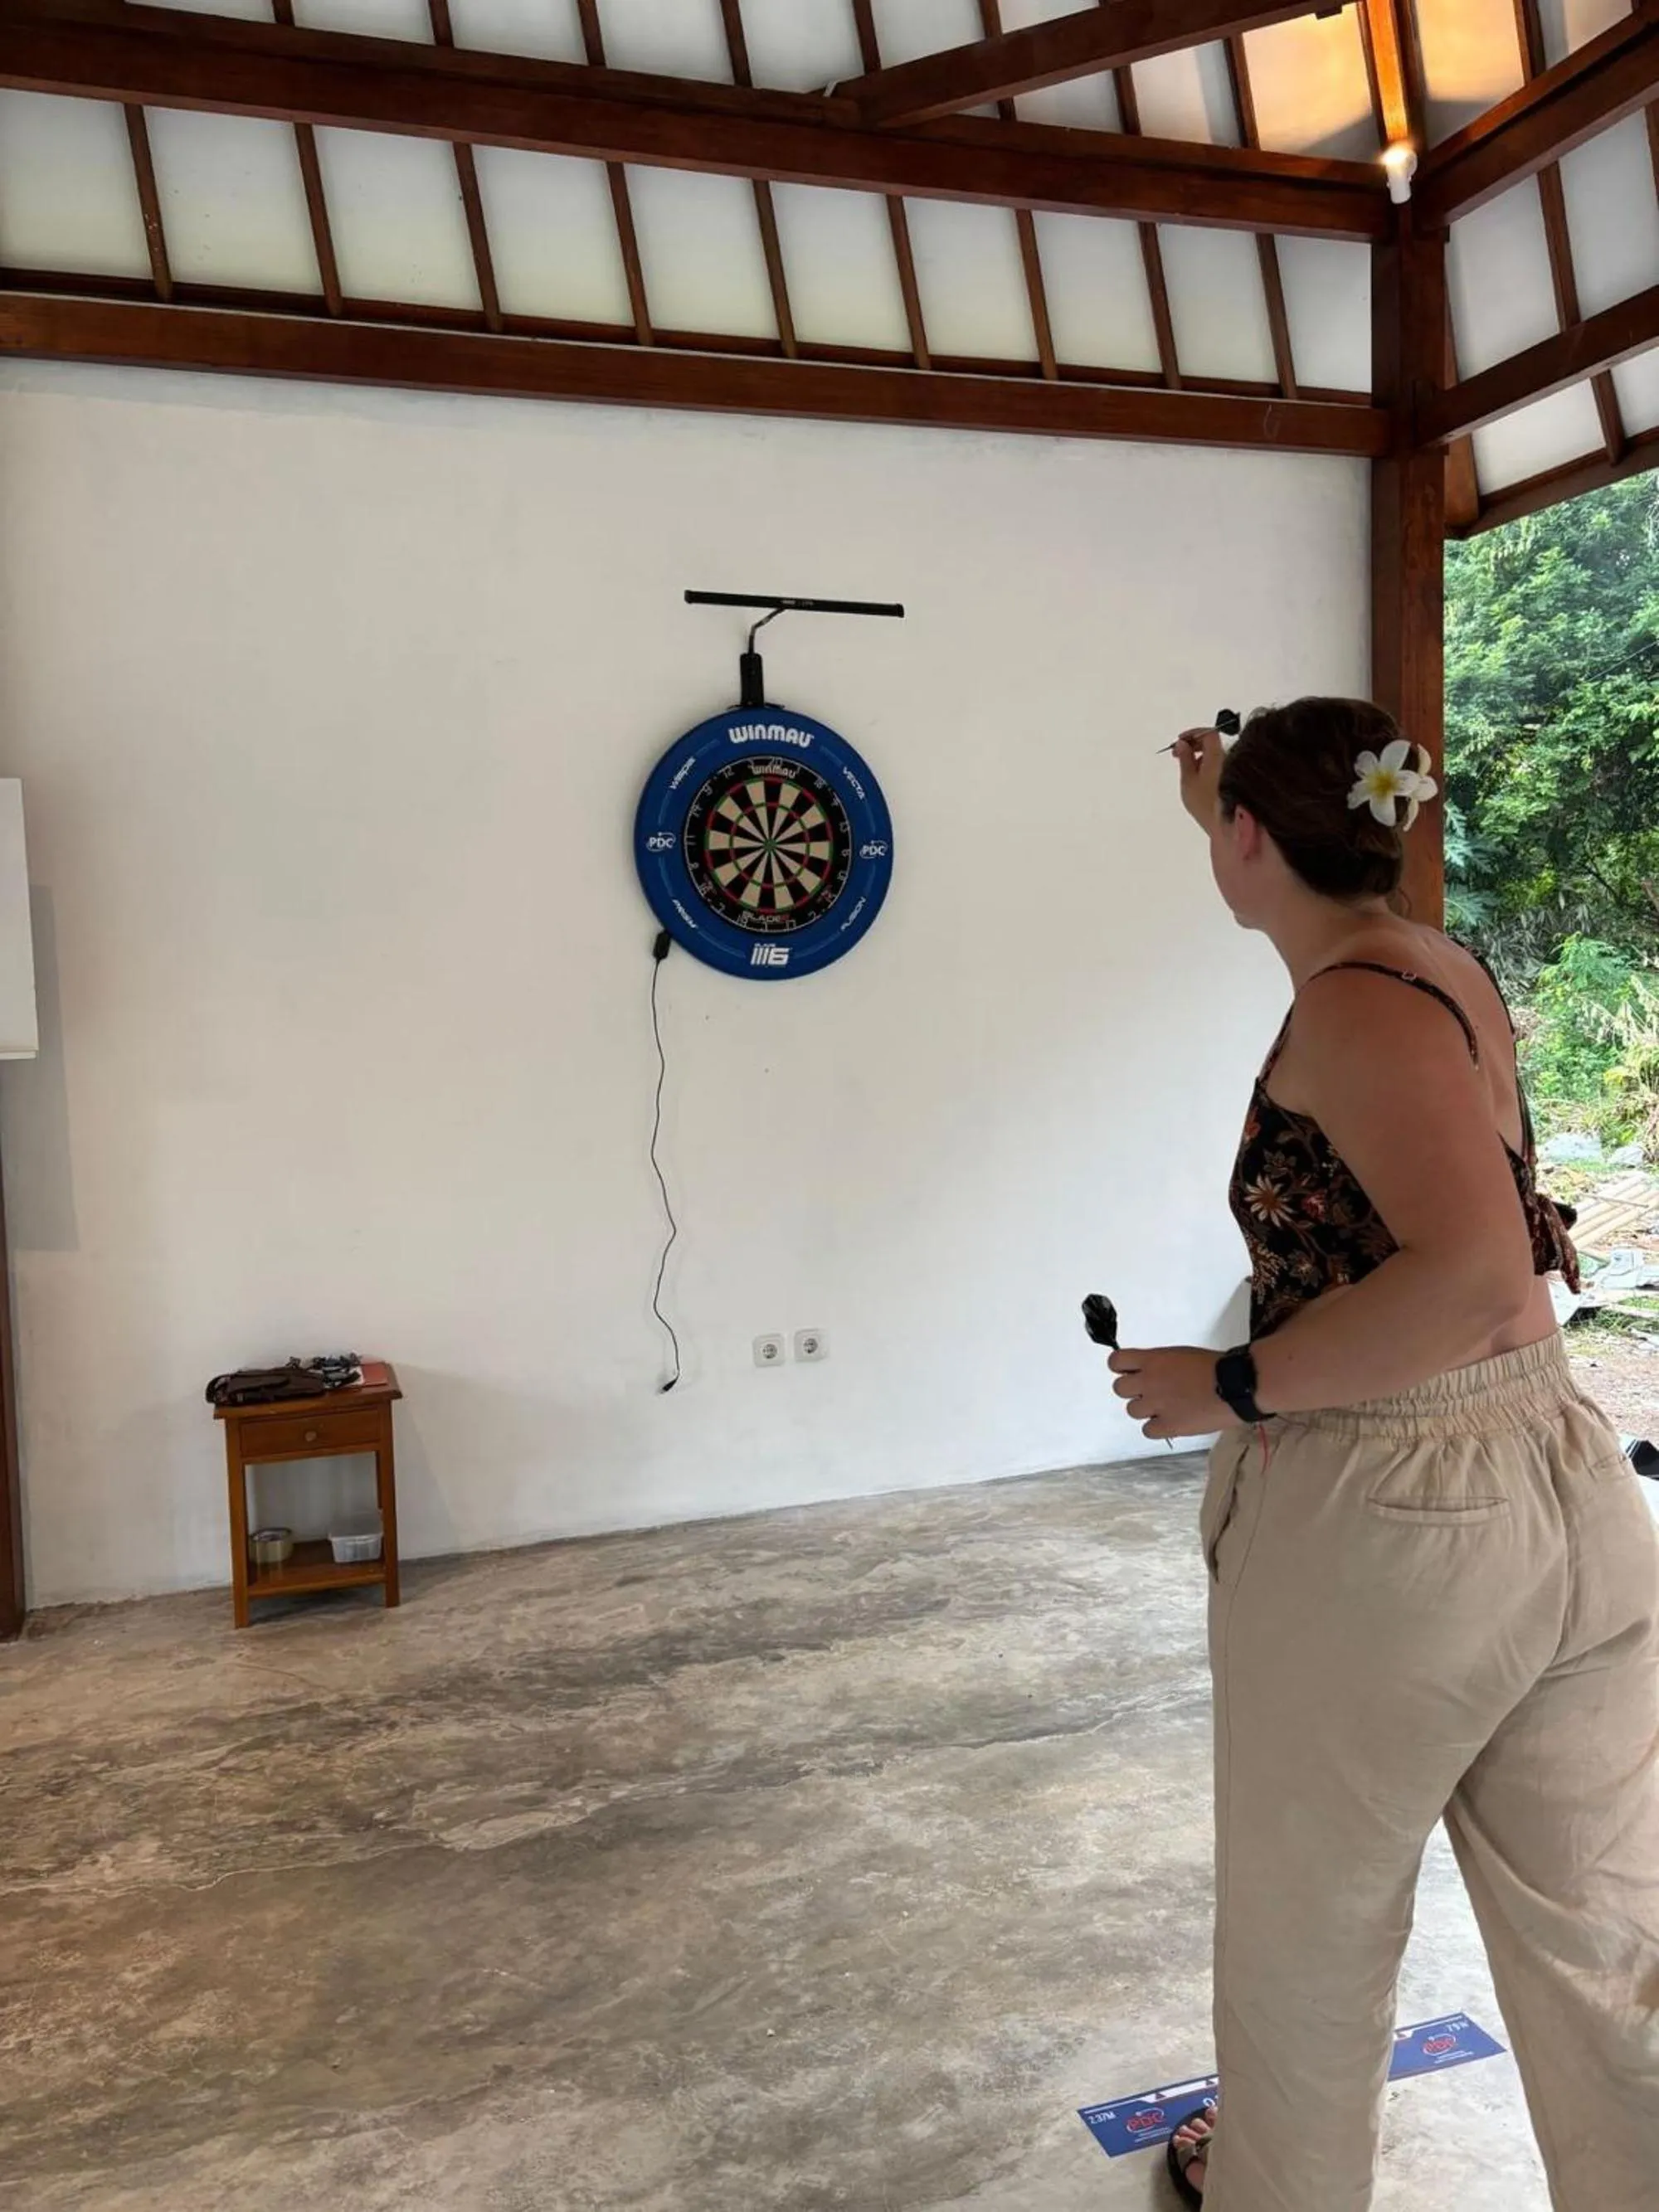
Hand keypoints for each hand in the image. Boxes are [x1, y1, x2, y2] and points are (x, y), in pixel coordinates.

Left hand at [1107, 1345, 1241, 1440]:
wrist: (1235, 1386)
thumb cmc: (1215, 1366)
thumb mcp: (1181, 1354)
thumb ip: (1160, 1363)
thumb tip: (1151, 1372)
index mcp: (1152, 1360)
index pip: (1116, 1361)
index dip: (1122, 1367)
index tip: (1130, 1371)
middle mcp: (1148, 1382)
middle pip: (1119, 1389)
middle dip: (1133, 1390)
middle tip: (1150, 1391)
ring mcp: (1156, 1405)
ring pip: (1132, 1411)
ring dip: (1145, 1409)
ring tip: (1165, 1407)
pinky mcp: (1167, 1426)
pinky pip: (1147, 1430)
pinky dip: (1156, 1427)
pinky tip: (1170, 1421)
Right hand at [1172, 727, 1224, 829]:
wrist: (1225, 826)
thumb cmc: (1205, 804)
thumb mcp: (1188, 780)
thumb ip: (1185, 759)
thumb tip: (1182, 744)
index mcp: (1217, 756)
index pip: (1209, 733)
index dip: (1194, 733)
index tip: (1180, 741)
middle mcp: (1227, 759)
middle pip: (1212, 742)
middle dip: (1194, 744)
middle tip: (1178, 754)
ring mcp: (1230, 769)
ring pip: (1214, 754)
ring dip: (1199, 756)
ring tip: (1186, 769)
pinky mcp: (1231, 779)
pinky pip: (1218, 764)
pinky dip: (1207, 765)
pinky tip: (1198, 778)